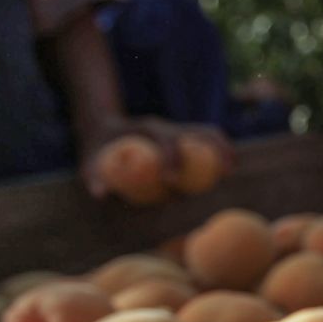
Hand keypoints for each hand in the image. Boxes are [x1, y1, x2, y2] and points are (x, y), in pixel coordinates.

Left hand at [79, 116, 231, 198]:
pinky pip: (207, 140)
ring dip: (223, 149)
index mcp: (147, 128)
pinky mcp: (182, 137)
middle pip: (197, 132)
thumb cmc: (98, 148)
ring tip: (232, 170)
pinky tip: (228, 169)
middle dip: (212, 151)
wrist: (104, 126)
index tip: (172, 183)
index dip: (171, 160)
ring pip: (207, 133)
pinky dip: (221, 151)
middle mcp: (166, 126)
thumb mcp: (90, 160)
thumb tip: (102, 194)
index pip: (166, 141)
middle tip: (222, 175)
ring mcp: (176, 130)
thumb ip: (95, 175)